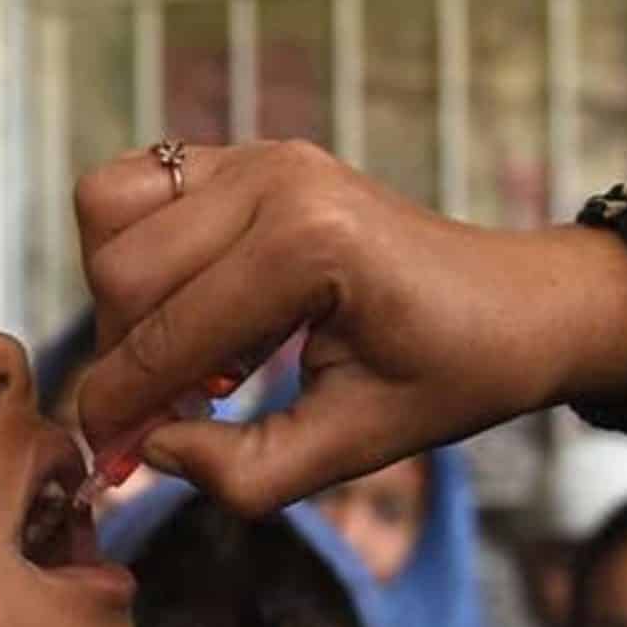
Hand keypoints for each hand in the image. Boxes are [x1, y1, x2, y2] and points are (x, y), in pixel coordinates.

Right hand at [71, 140, 626, 515]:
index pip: (165, 335)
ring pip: (111, 215)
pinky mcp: (249, 157)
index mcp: (308, 246)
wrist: (520, 306)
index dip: (120, 410)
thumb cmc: (452, 375)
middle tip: (160, 417)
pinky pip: (138, 187)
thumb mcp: (356, 446)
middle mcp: (273, 181)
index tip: (106, 463)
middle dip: (120, 357)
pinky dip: (136, 253)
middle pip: (121, 272)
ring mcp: (258, 156)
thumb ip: (246, 470)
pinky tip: (192, 310)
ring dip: (121, 298)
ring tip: (181, 357)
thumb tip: (151, 452)